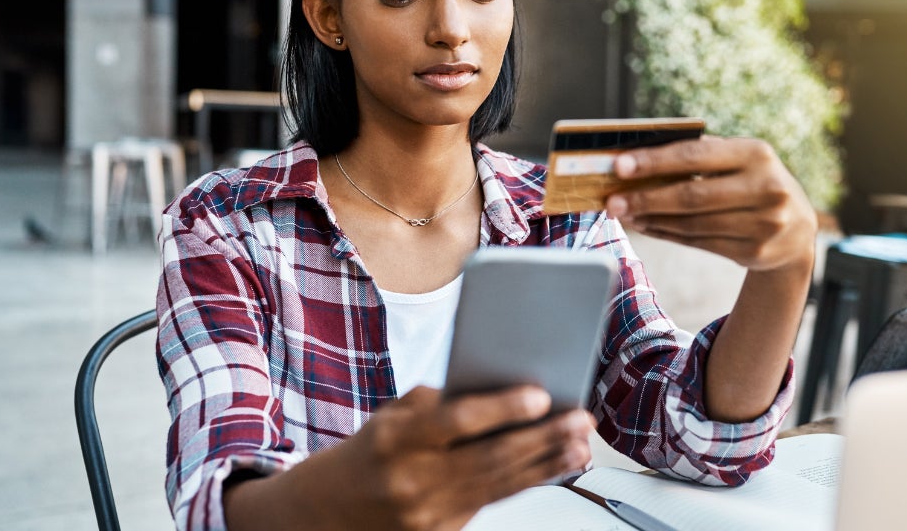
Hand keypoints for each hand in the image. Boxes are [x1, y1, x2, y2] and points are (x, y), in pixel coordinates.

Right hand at [265, 385, 592, 530]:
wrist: (326, 513)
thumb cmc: (368, 453)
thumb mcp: (392, 416)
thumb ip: (440, 404)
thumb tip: (501, 392)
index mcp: (395, 438)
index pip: (457, 421)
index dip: (501, 408)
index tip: (539, 394)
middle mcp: (412, 479)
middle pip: (491, 457)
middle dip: (542, 437)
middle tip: (579, 419)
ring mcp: (427, 514)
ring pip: (499, 485)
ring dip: (547, 464)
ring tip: (580, 445)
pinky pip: (491, 504)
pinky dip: (525, 483)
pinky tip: (553, 469)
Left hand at [605, 136, 816, 272]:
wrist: (798, 229)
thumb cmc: (754, 182)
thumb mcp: (741, 160)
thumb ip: (702, 155)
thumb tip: (640, 159)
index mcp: (757, 153)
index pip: (696, 155)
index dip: (655, 161)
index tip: (619, 166)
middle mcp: (766, 188)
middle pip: (692, 196)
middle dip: (646, 198)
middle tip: (613, 201)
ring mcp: (764, 224)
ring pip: (692, 224)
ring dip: (652, 219)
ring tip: (624, 213)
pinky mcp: (755, 252)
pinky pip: (699, 243)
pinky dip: (668, 234)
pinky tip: (646, 226)